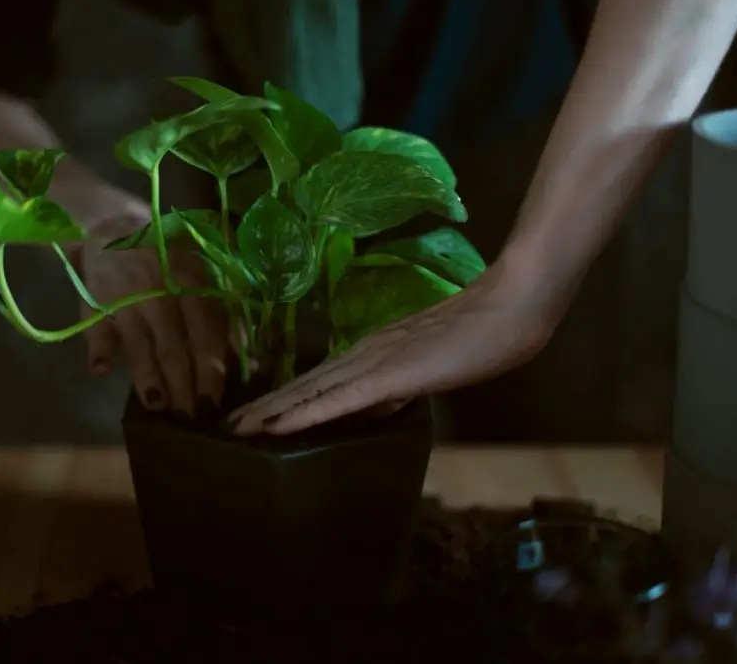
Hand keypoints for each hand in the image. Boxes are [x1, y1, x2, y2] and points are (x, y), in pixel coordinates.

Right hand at [75, 184, 229, 417]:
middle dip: (183, 386)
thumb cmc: (167, 257)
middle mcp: (159, 293)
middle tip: (189, 417)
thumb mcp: (201, 275)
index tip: (214, 402)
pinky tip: (102, 371)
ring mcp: (124, 299)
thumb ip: (224, 317)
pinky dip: (98, 350)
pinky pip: (96, 331)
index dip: (210, 370)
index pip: (205, 334)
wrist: (112, 225)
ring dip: (147, 379)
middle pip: (173, 348)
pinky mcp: (94, 304)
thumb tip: (250, 362)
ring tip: (158, 406)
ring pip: (139, 346)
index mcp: (191, 283)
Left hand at [228, 260, 555, 434]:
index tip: (254, 415)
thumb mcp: (431, 366)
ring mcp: (372, 363)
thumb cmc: (480, 333)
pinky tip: (275, 428)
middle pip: (303, 386)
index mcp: (373, 353)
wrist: (509, 307)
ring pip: (310, 392)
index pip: (319, 380)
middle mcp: (362, 355)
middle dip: (265, 408)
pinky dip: (302, 415)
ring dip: (271, 412)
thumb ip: (402, 382)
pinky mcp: (387, 375)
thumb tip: (379, 401)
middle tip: (227, 427)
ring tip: (236, 429)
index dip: (284, 399)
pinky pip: (337, 400)